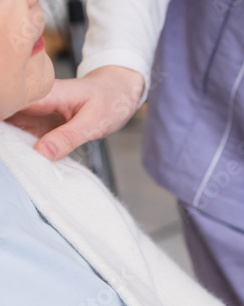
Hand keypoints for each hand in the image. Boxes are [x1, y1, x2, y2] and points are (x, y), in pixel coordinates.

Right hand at [8, 65, 144, 160]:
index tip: (5, 141)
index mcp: (45, 94)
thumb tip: (42, 153)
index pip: (10, 103)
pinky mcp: (37, 122)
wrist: (116, 93)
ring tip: (12, 159)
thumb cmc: (109, 101)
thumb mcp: (94, 122)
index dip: (3, 116)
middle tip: (9, 155)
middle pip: (5, 113)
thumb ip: (68, 137)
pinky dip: (18, 145)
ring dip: (8, 141)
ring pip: (8, 125)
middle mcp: (34, 100)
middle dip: (4, 134)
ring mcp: (33, 111)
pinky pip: (20, 133)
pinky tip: (21, 158)